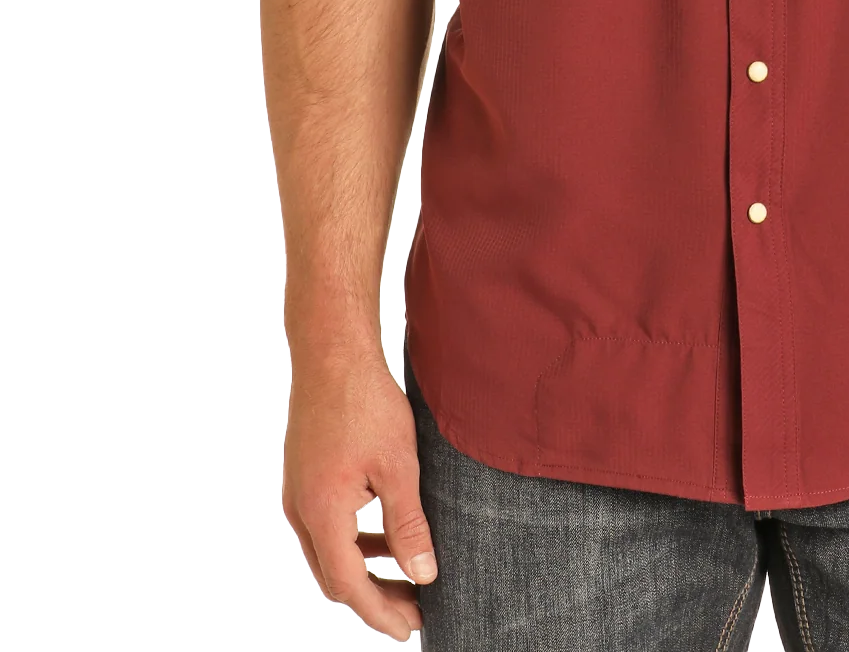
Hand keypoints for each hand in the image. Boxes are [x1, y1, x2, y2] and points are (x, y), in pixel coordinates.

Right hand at [281, 348, 438, 643]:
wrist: (331, 351)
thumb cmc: (365, 402)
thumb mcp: (398, 466)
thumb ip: (408, 525)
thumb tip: (424, 573)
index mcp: (321, 514)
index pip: (350, 586)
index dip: (381, 612)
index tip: (412, 628)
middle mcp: (301, 511)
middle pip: (334, 576)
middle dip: (374, 599)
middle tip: (414, 610)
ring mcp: (298, 493)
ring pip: (328, 553)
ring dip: (364, 571)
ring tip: (405, 576)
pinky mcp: (303, 477)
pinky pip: (326, 527)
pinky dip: (354, 541)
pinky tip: (383, 535)